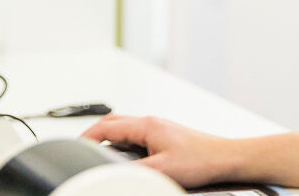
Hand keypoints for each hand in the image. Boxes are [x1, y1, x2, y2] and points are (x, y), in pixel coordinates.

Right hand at [80, 114, 233, 187]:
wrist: (225, 158)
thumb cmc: (201, 160)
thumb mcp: (159, 170)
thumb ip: (131, 172)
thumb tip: (110, 175)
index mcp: (147, 125)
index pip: (105, 126)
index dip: (85, 138)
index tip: (72, 148)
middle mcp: (152, 123)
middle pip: (113, 123)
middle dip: (94, 135)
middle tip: (81, 150)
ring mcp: (159, 129)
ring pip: (126, 129)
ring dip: (110, 140)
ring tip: (99, 155)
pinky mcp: (166, 138)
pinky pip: (137, 137)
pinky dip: (124, 145)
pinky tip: (125, 159)